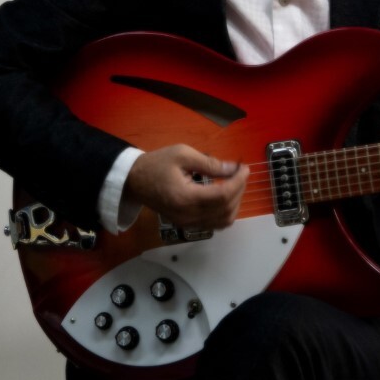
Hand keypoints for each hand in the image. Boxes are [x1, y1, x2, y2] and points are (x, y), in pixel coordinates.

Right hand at [124, 144, 248, 232]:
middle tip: (239, 173)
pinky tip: (225, 196)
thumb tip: (233, 168)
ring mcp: (188, 223)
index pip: (222, 195)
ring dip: (235, 203)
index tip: (244, 168)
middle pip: (226, 209)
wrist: (134, 181)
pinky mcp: (187, 225)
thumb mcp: (182, 154)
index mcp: (185, 197)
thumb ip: (210, 163)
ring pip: (223, 221)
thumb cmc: (157, 164)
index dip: (239, 181)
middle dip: (239, 190)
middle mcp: (188, 215)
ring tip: (234, 184)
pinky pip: (214, 224)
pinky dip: (225, 212)